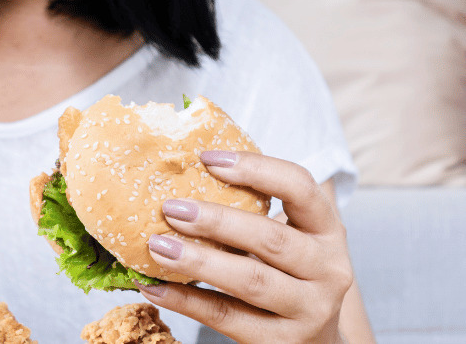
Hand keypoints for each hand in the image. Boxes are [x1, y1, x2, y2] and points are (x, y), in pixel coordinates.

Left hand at [136, 151, 352, 343]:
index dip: (256, 169)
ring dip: (198, 261)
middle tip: (170, 208)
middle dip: (217, 220)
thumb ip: (251, 215)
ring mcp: (310, 310)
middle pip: (271, 238)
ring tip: (157, 247)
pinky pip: (226, 317)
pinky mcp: (282, 343)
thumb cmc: (287, 278)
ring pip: (251, 280)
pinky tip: (155, 288)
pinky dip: (186, 301)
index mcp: (328, 231)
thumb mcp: (287, 243)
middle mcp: (328, 270)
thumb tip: (179, 179)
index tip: (207, 158)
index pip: (300, 188)